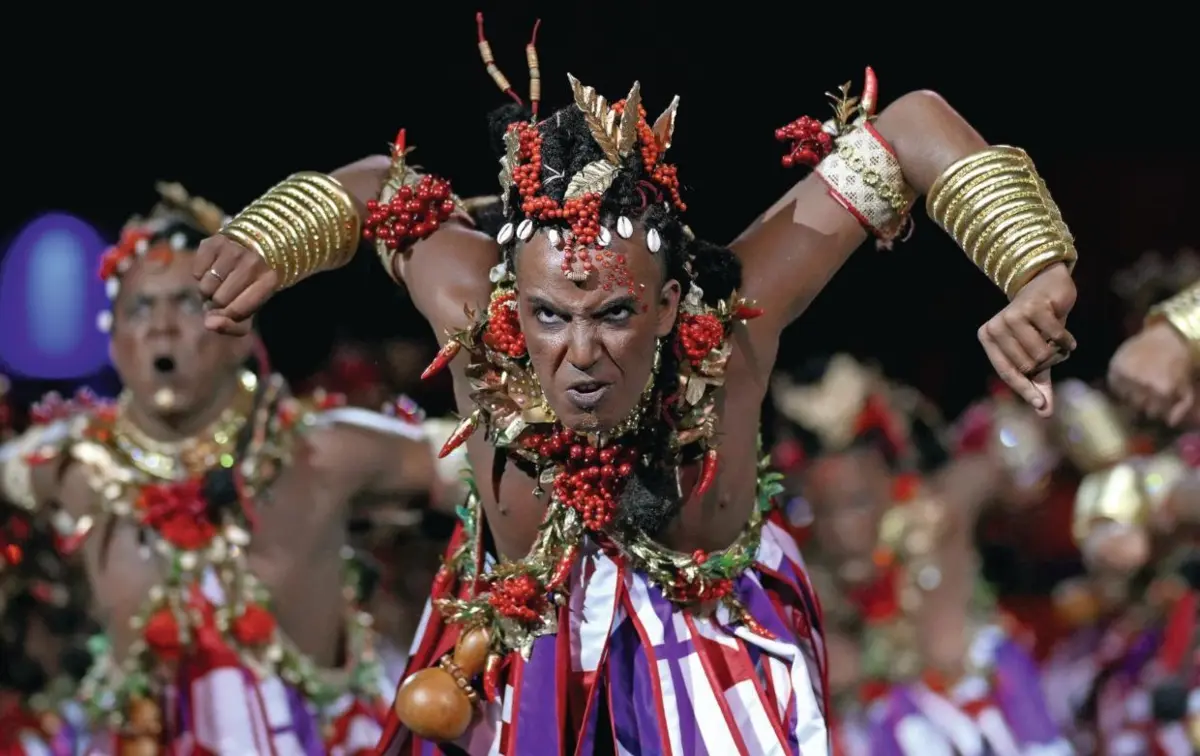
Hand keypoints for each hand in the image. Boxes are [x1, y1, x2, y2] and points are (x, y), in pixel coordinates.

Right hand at [190, 236, 279, 335]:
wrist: (248, 252)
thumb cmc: (247, 289)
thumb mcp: (247, 312)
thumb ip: (231, 327)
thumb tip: (208, 324)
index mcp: (269, 281)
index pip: (238, 311)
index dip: (228, 315)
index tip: (233, 309)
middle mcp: (254, 262)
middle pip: (219, 300)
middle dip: (217, 302)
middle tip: (226, 293)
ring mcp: (234, 249)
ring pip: (205, 287)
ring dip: (208, 290)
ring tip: (220, 282)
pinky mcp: (213, 242)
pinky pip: (196, 273)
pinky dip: (201, 276)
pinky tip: (213, 269)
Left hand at [977, 263, 1076, 416]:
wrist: (1047, 285)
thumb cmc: (1038, 325)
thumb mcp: (1035, 355)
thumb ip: (1038, 383)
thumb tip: (1045, 413)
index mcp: (988, 338)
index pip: (1007, 372)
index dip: (1025, 390)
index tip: (1041, 406)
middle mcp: (995, 326)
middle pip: (1028, 365)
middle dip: (1047, 364)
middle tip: (1052, 352)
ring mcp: (1012, 315)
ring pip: (1042, 354)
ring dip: (1058, 352)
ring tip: (1057, 341)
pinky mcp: (1033, 307)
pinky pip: (1057, 337)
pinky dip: (1067, 341)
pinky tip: (1067, 338)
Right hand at [1107, 321, 1194, 425]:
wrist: (1168, 333)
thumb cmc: (1181, 360)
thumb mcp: (1187, 384)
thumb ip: (1182, 406)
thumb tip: (1170, 422)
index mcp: (1163, 391)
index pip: (1155, 415)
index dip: (1158, 409)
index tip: (1159, 402)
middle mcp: (1143, 386)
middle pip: (1139, 408)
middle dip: (1145, 402)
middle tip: (1149, 392)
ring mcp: (1127, 377)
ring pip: (1125, 399)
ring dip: (1132, 394)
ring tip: (1139, 385)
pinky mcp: (1115, 368)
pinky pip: (1114, 387)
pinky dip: (1120, 386)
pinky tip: (1129, 378)